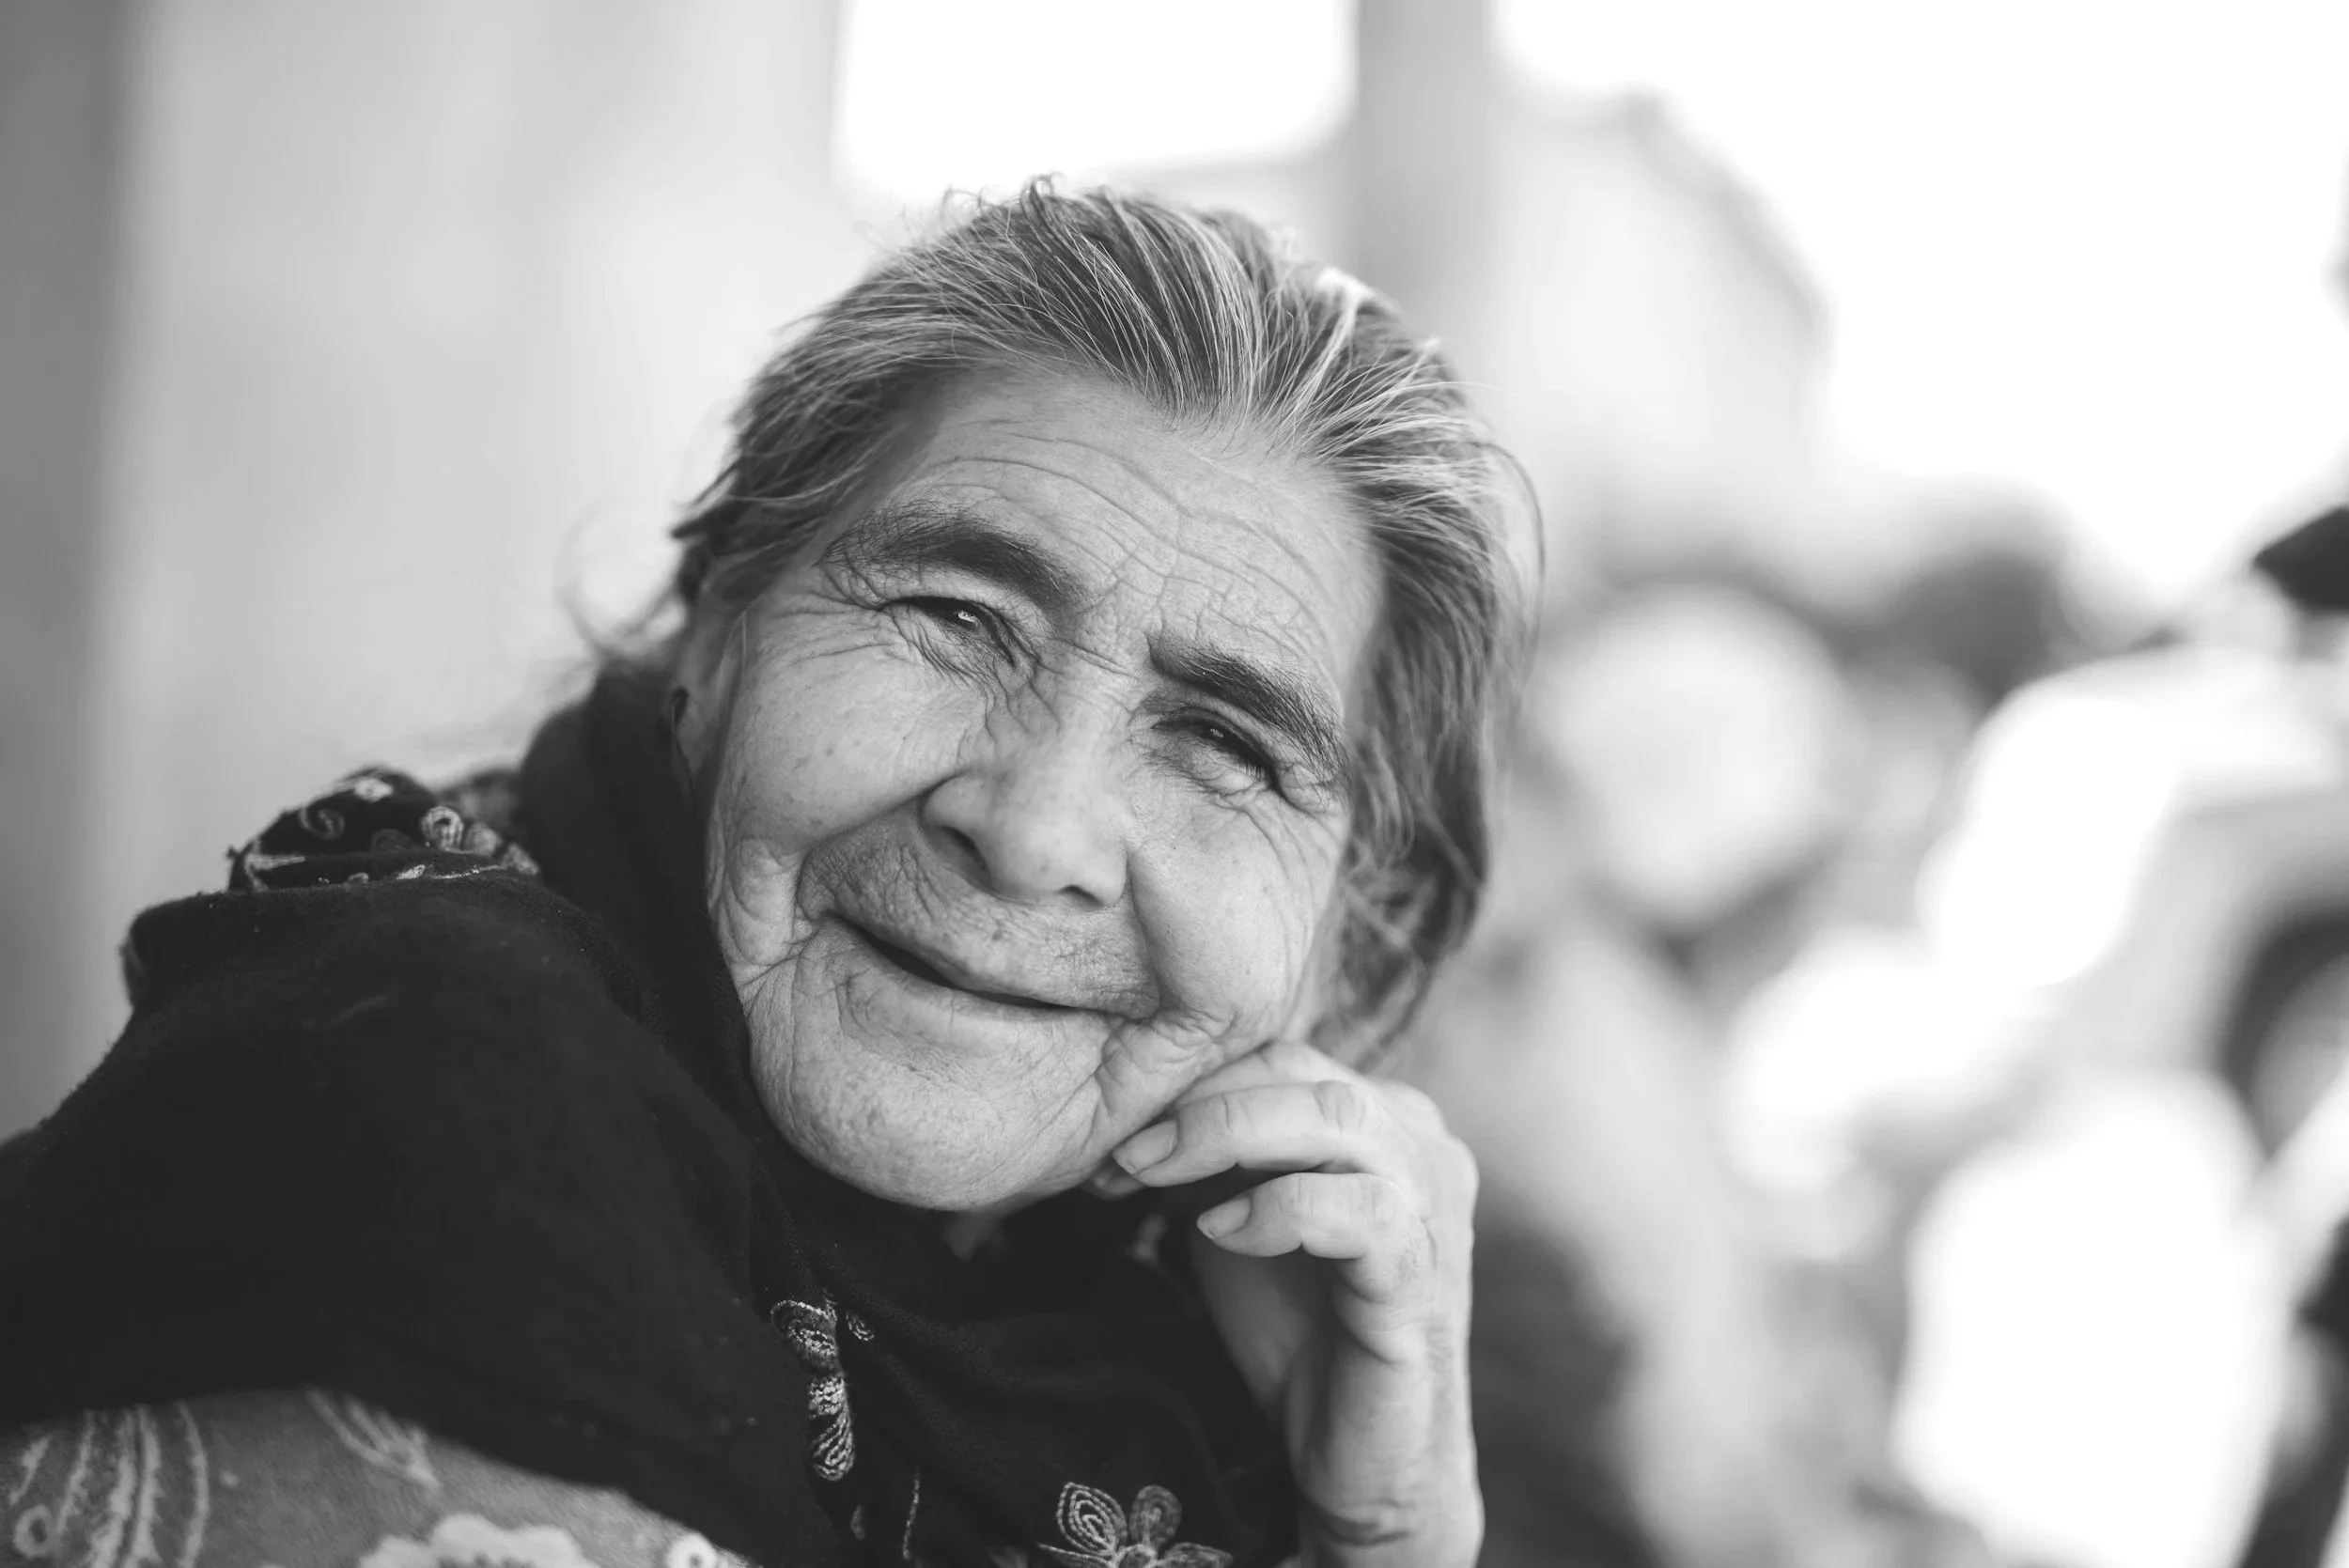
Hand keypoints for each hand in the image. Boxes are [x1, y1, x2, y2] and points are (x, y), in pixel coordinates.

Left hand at [1107, 1040, 1481, 1567]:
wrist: (1359, 1457)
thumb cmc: (1302, 1333)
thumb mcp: (1242, 1221)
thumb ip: (1214, 1159)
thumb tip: (1134, 1116)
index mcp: (1383, 1118)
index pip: (1281, 1057)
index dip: (1194, 1086)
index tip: (1119, 1139)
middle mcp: (1421, 1141)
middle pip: (1302, 1071)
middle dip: (1199, 1105)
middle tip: (1125, 1152)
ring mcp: (1432, 1202)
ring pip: (1334, 1117)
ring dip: (1224, 1137)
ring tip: (1152, 1176)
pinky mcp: (1424, 1269)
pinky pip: (1356, 1208)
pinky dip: (1275, 1208)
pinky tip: (1219, 1234)